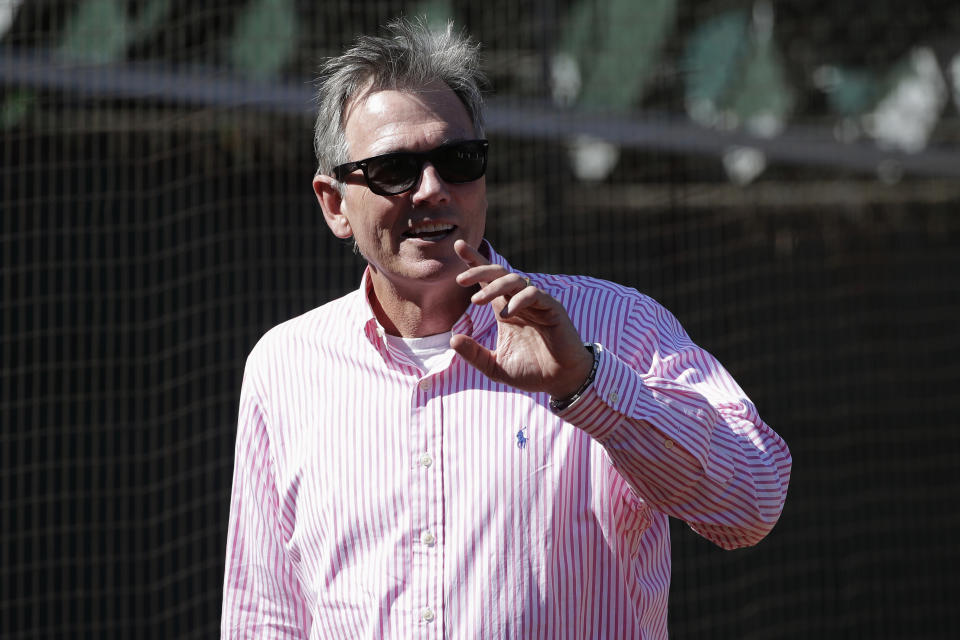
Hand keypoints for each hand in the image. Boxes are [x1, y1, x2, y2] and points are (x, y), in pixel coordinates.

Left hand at [450, 240, 593, 397]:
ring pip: (515, 280)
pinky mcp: (552, 309)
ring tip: (477, 301)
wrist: (560, 382)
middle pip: (498, 273)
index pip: (488, 280)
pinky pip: (534, 294)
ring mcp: (537, 303)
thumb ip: (474, 354)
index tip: (458, 246)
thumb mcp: (495, 367)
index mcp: (505, 309)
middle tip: (459, 280)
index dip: (475, 262)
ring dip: (494, 286)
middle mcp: (520, 302)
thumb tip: (453, 340)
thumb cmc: (531, 372)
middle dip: (479, 270)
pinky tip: (507, 314)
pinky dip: (519, 301)